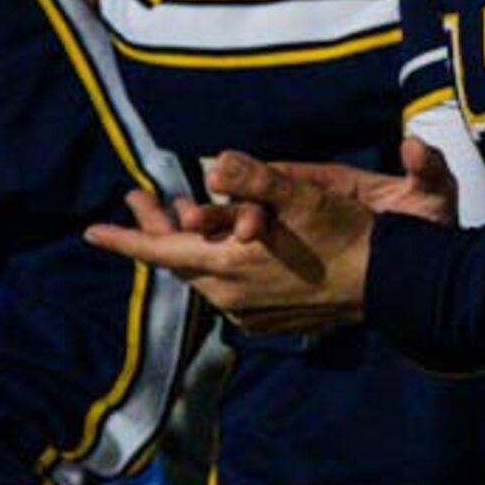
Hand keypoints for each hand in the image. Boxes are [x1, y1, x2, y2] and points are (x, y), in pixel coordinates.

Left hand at [82, 150, 384, 333]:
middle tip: (143, 199)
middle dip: (157, 229)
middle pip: (178, 261)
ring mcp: (248, 313)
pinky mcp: (269, 322)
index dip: (125, 240)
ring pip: (204, 275)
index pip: (160, 252)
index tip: (92, 231)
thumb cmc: (347, 237)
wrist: (392, 285)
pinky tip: (234, 251)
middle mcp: (228, 295)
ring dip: (193, 245)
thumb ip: (256, 180)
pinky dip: (220, 266)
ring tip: (190, 217)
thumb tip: (212, 162)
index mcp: (227, 266)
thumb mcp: (304, 199)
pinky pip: (230, 292)